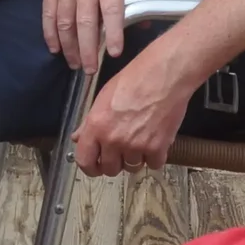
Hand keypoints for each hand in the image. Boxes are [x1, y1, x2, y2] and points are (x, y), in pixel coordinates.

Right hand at [40, 0, 136, 71]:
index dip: (114, 34)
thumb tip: (141, 20)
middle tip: (89, 70)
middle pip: (85, 24)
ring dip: (69, 47)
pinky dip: (50, 33)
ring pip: (64, 23)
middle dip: (87, 51)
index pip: (112, 12)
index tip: (114, 53)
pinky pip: (48, 13)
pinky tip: (54, 47)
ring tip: (73, 64)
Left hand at [73, 46, 192, 175]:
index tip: (96, 167)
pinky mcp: (157, 148)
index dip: (90, 167)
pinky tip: (155, 140)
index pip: (85, 161)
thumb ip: (90, 122)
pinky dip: (155, 156)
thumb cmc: (134, 79)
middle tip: (122, 149)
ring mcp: (136, 146)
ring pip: (132, 167)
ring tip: (141, 139)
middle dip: (115, 162)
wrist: (165, 75)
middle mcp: (114, 140)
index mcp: (96, 126)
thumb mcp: (103, 96)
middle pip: (110, 169)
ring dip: (136, 158)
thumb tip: (78, 138)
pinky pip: (153, 164)